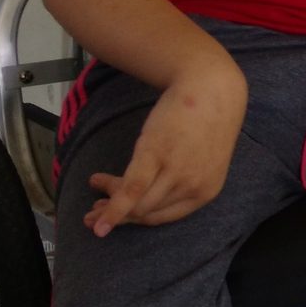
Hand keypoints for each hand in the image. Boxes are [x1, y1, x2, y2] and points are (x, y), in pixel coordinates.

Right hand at [84, 60, 246, 235]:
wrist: (213, 87)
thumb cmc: (205, 120)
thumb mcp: (200, 159)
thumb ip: (180, 178)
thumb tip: (151, 188)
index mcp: (206, 192)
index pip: (163, 216)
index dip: (135, 219)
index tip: (116, 217)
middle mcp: (193, 188)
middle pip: (147, 213)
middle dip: (118, 217)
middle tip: (93, 215)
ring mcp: (176, 172)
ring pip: (137, 204)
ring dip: (109, 206)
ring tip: (92, 195)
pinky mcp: (157, 154)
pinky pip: (131, 190)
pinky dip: (113, 208)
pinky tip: (97, 215)